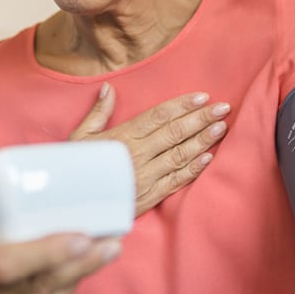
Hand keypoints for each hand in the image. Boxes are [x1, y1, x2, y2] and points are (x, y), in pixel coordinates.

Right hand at [69, 82, 230, 216]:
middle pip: (174, 132)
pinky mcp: (149, 196)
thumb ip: (98, 113)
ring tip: (221, 128)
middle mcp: (137, 155)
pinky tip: (208, 157)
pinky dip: (193, 169)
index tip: (202, 96)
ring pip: (179, 155)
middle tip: (223, 108)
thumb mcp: (79, 138)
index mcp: (122, 137)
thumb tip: (109, 89)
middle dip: (201, 119)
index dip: (182, 105)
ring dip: (202, 140)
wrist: (71, 205)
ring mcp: (145, 177)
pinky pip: (176, 180)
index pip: (158, 116)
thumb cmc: (76, 168)